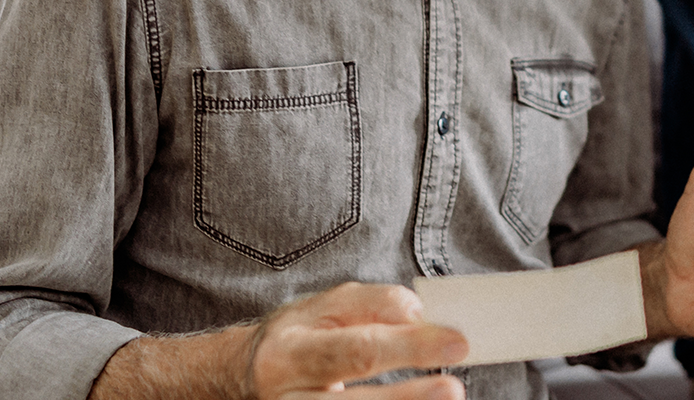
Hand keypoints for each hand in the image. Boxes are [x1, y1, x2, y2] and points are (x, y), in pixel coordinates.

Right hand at [88, 283, 463, 399]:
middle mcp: (288, 397)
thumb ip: (370, 304)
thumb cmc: (293, 340)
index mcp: (291, 353)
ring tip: (445, 397)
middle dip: (407, 398)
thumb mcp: (320, 308)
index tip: (456, 341)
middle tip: (453, 387)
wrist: (236, 380)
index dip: (409, 347)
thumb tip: (415, 311)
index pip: (356, 349)